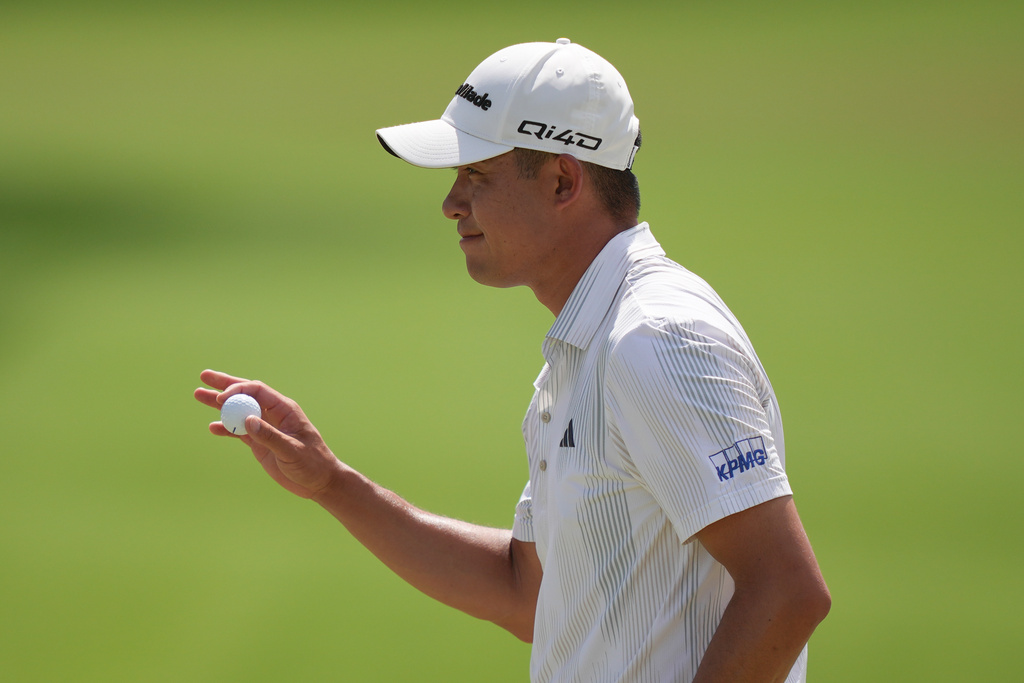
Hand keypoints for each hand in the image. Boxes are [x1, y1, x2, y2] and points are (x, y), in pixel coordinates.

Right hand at [194, 369, 343, 498]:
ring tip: (199, 394)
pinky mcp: (260, 442)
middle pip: (246, 394)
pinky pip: (239, 431)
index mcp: (285, 409)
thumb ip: (270, 436)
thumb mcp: (292, 450)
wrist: (319, 481)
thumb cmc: (312, 463)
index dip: (238, 390)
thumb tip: (247, 420)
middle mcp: (273, 414)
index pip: (258, 390)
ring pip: (239, 411)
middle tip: (203, 376)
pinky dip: (226, 428)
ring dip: (219, 404)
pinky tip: (212, 427)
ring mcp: (265, 427)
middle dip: (225, 385)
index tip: (222, 398)